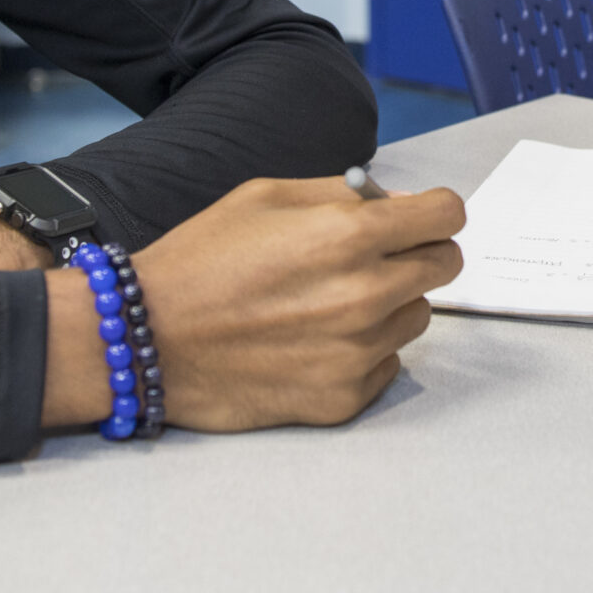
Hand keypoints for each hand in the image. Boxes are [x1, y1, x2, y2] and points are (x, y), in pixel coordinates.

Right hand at [45, 176, 465, 431]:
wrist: (145, 339)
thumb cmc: (202, 259)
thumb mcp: (266, 196)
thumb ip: (343, 195)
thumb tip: (397, 204)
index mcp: (349, 235)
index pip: (447, 217)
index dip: (434, 212)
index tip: (418, 218)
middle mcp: (365, 294)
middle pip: (444, 266)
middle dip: (417, 253)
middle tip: (372, 258)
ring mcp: (357, 352)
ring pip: (416, 316)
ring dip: (390, 305)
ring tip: (329, 303)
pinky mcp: (344, 397)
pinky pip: (387, 364)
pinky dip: (363, 351)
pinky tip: (313, 342)